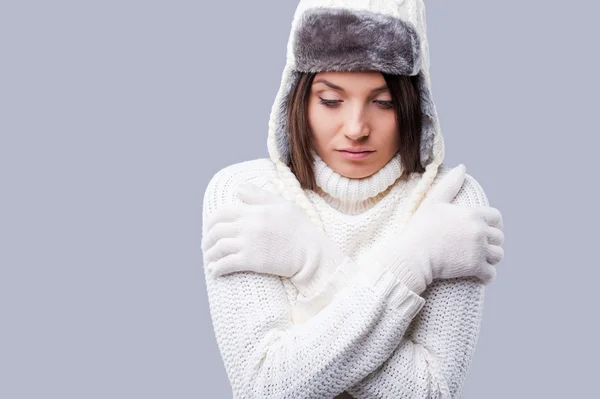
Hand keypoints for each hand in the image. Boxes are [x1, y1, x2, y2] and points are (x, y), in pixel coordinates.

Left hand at [201, 182, 346, 291]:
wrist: (310, 253)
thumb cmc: (299, 228)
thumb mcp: (282, 204)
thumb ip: (259, 195)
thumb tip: (239, 188)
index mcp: (253, 211)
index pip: (222, 213)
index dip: (212, 221)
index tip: (209, 229)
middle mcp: (247, 226)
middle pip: (216, 231)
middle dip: (207, 239)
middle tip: (206, 246)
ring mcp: (248, 244)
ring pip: (219, 247)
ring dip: (209, 255)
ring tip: (209, 260)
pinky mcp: (251, 261)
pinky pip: (226, 264)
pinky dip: (217, 268)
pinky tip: (214, 272)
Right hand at [380, 164, 503, 293]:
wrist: (413, 254)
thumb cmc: (420, 228)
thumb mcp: (433, 202)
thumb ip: (450, 185)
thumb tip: (462, 167)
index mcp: (472, 214)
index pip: (496, 217)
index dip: (492, 224)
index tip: (484, 230)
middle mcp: (479, 230)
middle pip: (499, 237)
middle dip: (491, 242)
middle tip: (479, 247)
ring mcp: (479, 250)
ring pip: (498, 255)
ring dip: (491, 259)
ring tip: (479, 261)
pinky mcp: (475, 267)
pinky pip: (491, 274)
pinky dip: (487, 276)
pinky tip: (479, 275)